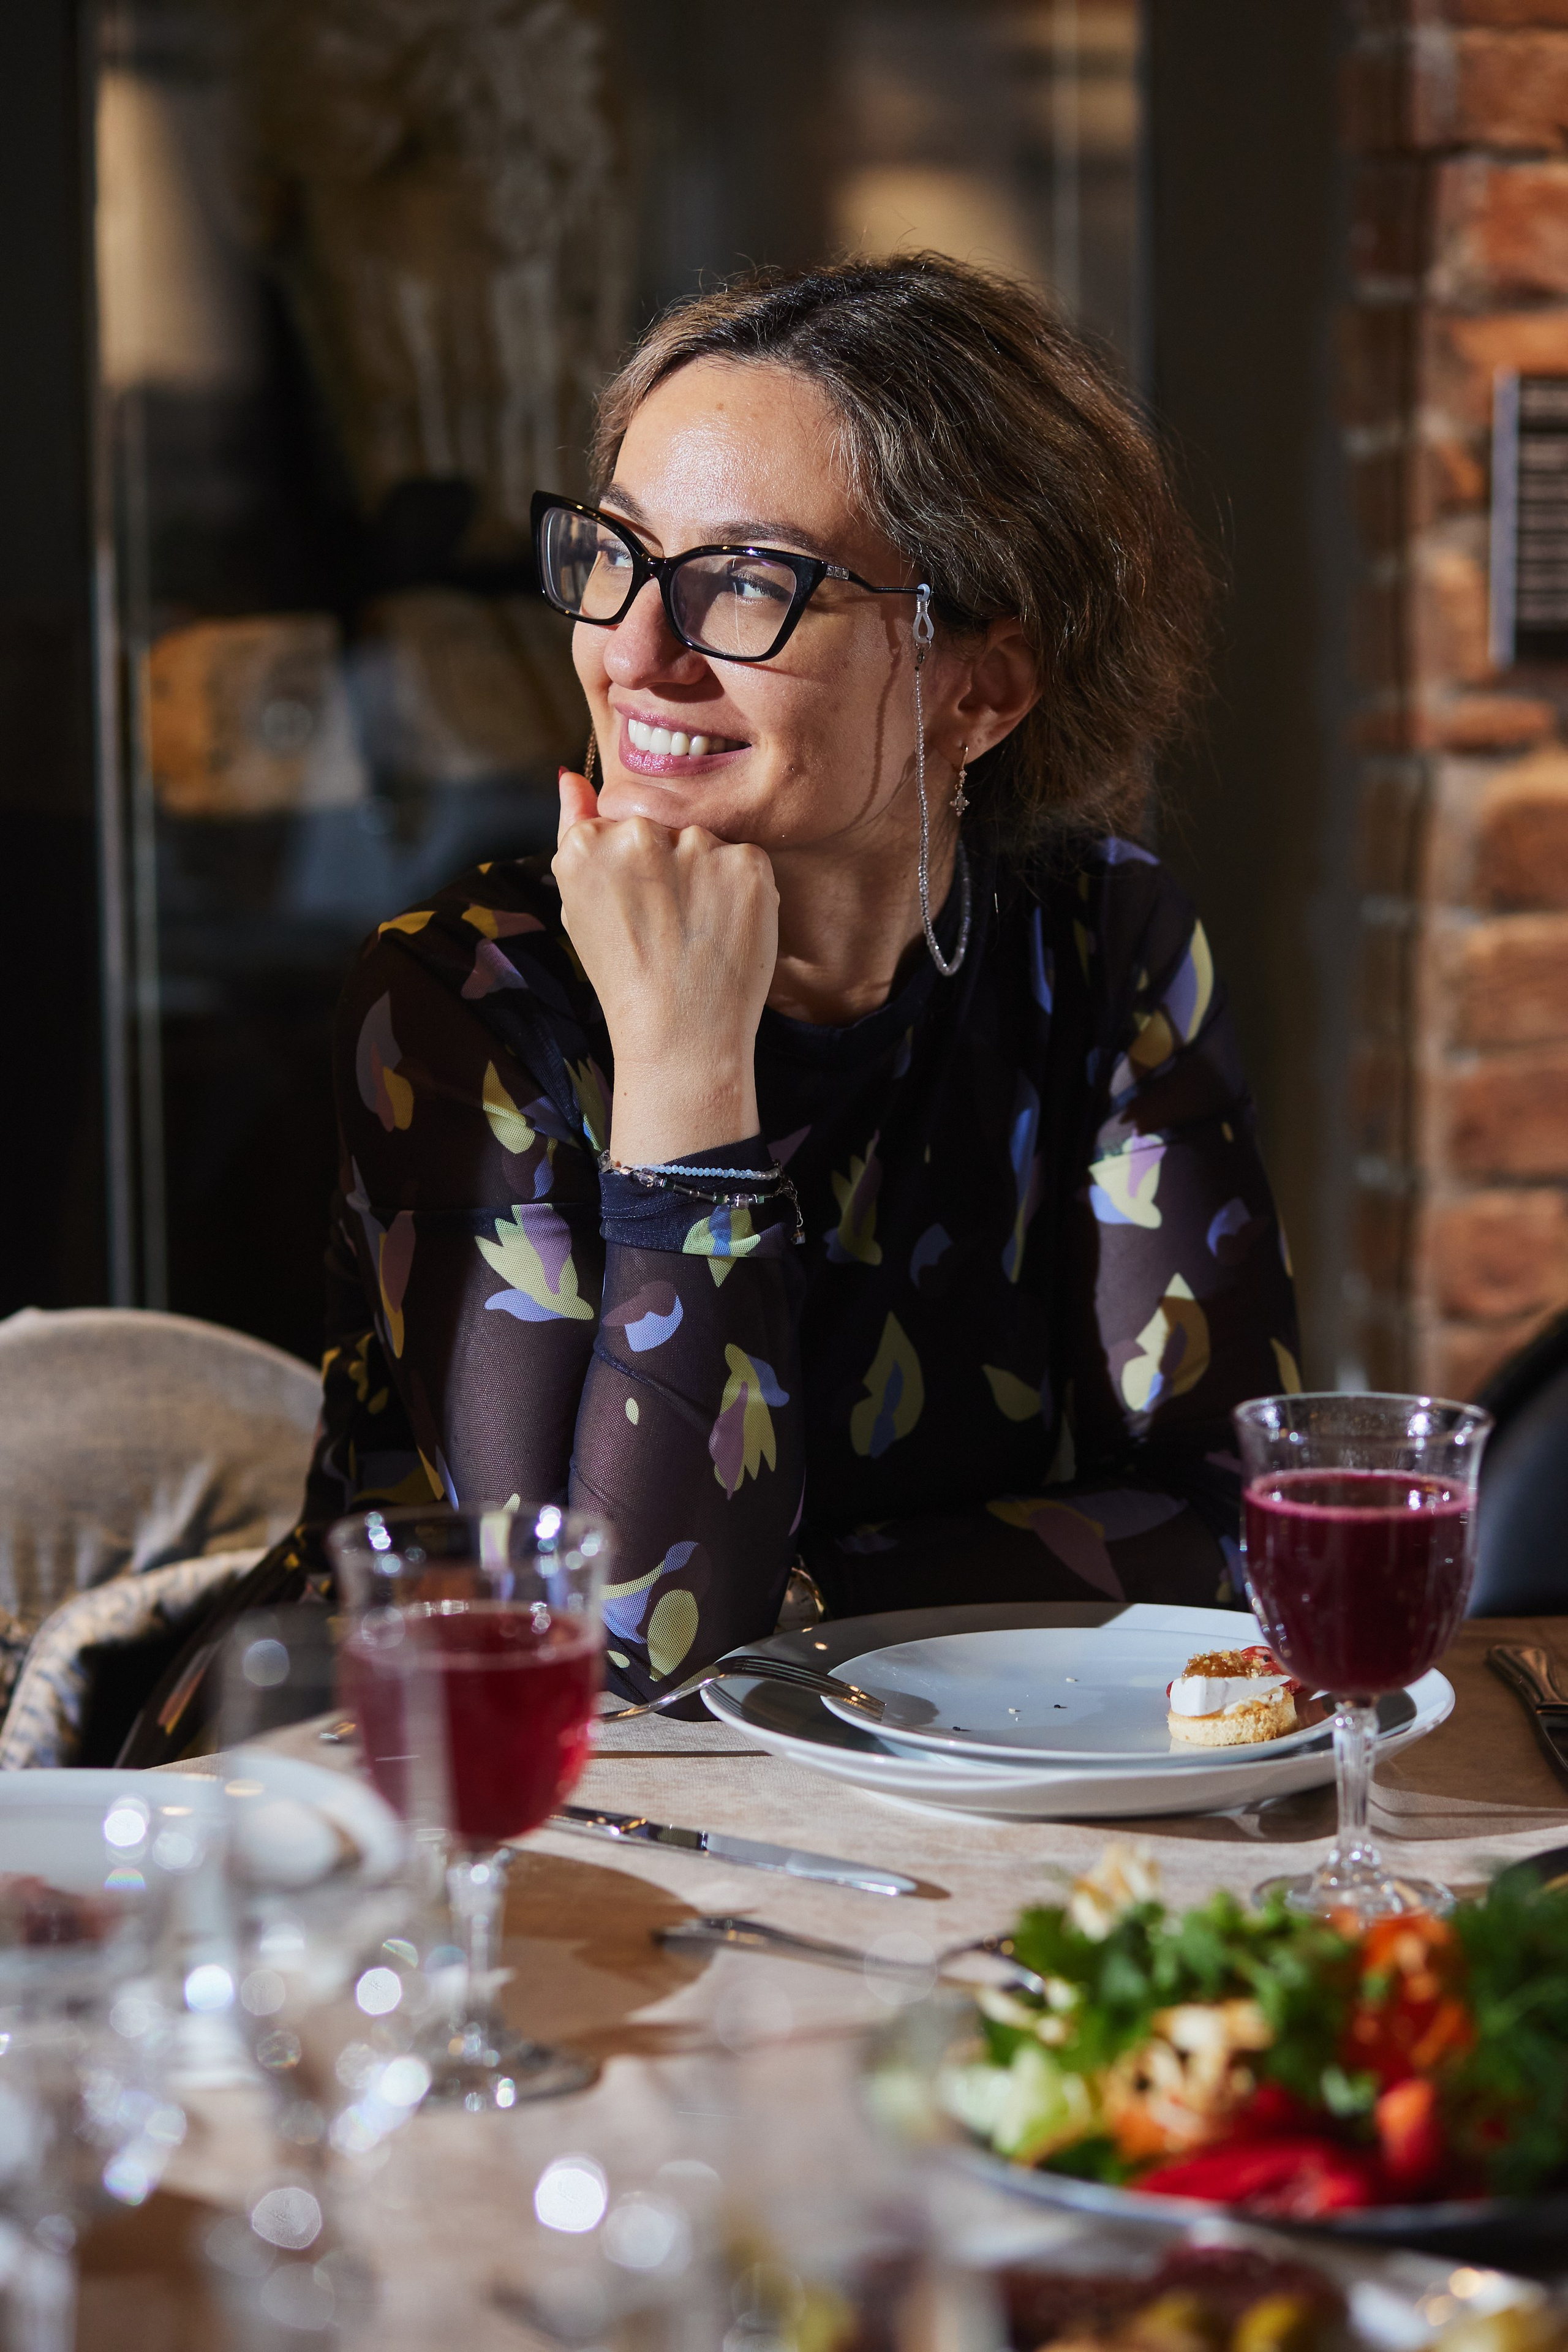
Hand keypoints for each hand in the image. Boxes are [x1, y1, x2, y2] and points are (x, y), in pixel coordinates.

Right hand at [552, 771, 776, 1162]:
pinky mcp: (747, 864)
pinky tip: (726, 931)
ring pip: (706, 842)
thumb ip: (574, 833)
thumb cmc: (624, 978)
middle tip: (668, 926)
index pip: (620, 823)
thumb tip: (570, 777)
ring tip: (697, 933)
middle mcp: (639, 835)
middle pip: (665, 827)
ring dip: (708, 876)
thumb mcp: (578, 908)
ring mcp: (697, 847)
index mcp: (588, 845)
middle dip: (671, 865)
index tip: (636, 908)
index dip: (634, 868)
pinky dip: (741, 891)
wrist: (681, 1037)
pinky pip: (745, 859)